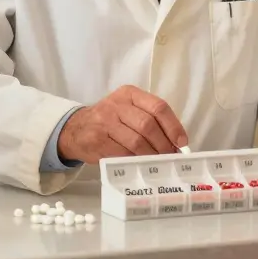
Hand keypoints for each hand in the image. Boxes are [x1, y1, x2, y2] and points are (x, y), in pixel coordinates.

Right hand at [57, 85, 187, 163]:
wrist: (76, 129)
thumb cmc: (110, 121)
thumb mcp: (128, 110)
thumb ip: (150, 119)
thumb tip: (176, 142)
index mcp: (129, 94)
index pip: (158, 107)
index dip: (173, 126)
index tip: (181, 142)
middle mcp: (116, 104)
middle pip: (148, 125)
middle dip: (163, 144)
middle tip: (169, 156)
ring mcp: (105, 122)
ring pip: (137, 141)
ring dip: (151, 155)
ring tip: (157, 162)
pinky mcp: (97, 140)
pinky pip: (122, 153)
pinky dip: (135, 161)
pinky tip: (140, 164)